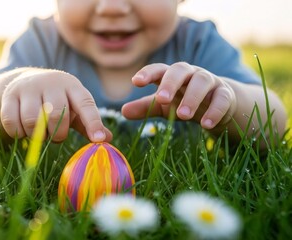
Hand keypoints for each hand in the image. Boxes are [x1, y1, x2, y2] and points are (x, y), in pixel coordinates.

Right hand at [0, 69, 111, 141]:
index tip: (98, 140)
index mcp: (72, 86)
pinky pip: (12, 122)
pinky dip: (18, 133)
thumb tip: (107, 140)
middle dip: (58, 134)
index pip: (85, 104)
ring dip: (37, 135)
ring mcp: (28, 87)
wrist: (26, 82)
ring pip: (32, 120)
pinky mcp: (9, 95)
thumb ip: (88, 123)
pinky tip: (23, 130)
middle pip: (56, 115)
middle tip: (56, 136)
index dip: (93, 123)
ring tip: (40, 133)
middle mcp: (51, 82)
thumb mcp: (74, 107)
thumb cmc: (58, 100)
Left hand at [122, 62, 236, 128]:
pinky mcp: (226, 94)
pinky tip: (206, 125)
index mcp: (172, 75)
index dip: (147, 73)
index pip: (159, 69)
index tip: (135, 82)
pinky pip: (222, 99)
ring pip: (202, 82)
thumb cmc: (185, 101)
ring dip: (192, 98)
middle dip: (170, 83)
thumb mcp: (164, 106)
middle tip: (161, 98)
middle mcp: (190, 74)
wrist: (221, 104)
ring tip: (182, 116)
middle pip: (180, 70)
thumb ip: (145, 108)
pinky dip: (214, 111)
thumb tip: (122, 112)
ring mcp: (210, 82)